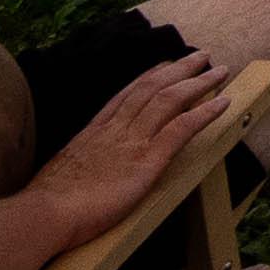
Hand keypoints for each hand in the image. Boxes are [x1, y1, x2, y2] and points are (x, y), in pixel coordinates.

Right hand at [24, 53, 232, 244]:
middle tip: (201, 56)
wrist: (46, 213)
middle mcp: (114, 129)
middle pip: (152, 88)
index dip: (148, 78)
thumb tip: (75, 173)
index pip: (125, 95)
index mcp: (93, 132)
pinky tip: (223, 103)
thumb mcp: (60, 173)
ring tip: (220, 71)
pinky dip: (205, 113)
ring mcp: (132, 142)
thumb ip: (75, 166)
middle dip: (179, 70)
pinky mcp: (147, 161)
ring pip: (170, 100)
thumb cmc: (47, 203)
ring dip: (199, 83)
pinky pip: (182, 128)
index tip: (163, 65)